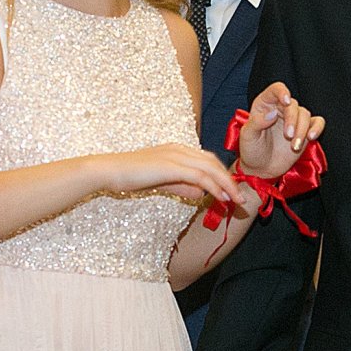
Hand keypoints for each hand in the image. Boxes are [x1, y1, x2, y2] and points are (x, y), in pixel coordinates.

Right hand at [103, 143, 242, 203]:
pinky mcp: (172, 166)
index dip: (221, 175)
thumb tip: (200, 194)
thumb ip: (181, 186)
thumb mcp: (161, 182)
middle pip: (213, 162)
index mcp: (176, 150)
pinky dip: (214, 187)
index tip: (231, 192)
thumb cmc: (130, 176)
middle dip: (229, 180)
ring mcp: (176, 156)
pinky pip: (200, 177)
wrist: (109, 171)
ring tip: (237, 201)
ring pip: (211, 169)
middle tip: (241, 198)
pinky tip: (221, 198)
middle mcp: (179, 149)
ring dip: (227, 185)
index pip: (206, 160)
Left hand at [238, 81, 322, 177]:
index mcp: (265, 105)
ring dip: (302, 129)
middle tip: (288, 135)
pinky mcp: (305, 130)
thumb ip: (257, 122)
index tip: (286, 101)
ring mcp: (294, 119)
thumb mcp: (248, 136)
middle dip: (292, 120)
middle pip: (293, 104)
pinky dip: (317, 127)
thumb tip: (272, 114)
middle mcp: (280, 109)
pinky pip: (317, 122)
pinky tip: (312, 136)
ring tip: (294, 146)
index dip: (282, 92)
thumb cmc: (251, 150)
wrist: (261, 168)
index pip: (276, 89)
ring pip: (305, 114)